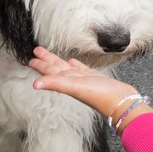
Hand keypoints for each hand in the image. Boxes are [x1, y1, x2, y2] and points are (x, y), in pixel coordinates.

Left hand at [28, 46, 146, 120]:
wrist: (121, 101)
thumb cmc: (100, 96)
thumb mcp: (74, 87)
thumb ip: (55, 83)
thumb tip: (35, 85)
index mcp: (66, 81)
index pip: (50, 71)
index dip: (41, 64)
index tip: (31, 59)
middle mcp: (73, 80)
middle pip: (56, 67)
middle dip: (47, 60)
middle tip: (36, 51)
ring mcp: (83, 79)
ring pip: (67, 68)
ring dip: (59, 61)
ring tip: (51, 55)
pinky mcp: (94, 78)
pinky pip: (81, 69)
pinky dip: (76, 65)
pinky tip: (73, 61)